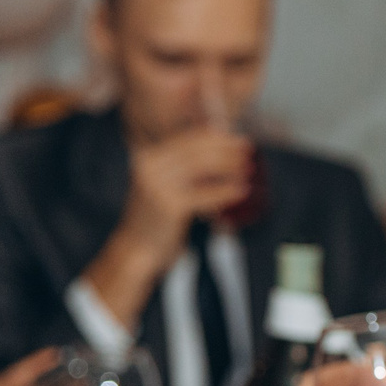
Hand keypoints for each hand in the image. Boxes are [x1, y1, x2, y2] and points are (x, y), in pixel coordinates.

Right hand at [124, 126, 254, 258]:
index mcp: (148, 157)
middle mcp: (150, 167)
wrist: (137, 248)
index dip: (216, 137)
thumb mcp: (165, 184)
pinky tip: (242, 190)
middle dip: (226, 148)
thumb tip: (219, 146)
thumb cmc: (157, 216)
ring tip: (248, 167)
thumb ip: (183, 166)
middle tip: (249, 149)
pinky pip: (205, 194)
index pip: (186, 139)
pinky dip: (226, 191)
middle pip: (196, 150)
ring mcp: (158, 185)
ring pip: (201, 168)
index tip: (238, 138)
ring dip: (229, 165)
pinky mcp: (169, 206)